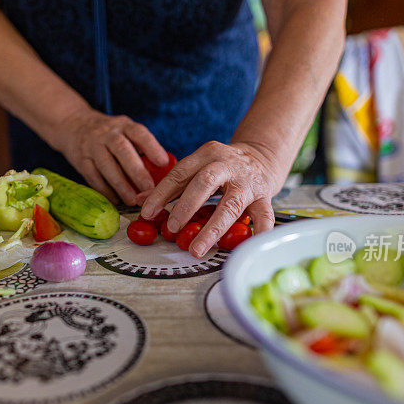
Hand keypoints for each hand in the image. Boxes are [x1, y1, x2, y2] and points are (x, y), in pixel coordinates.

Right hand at [57, 108, 167, 204]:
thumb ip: (142, 148)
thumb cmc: (109, 135)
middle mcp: (107, 134)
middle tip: (149, 189)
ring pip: (106, 165)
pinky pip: (92, 176)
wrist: (74, 124)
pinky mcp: (81, 160)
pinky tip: (116, 200)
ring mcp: (92, 146)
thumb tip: (165, 172)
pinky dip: (105, 190)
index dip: (151, 147)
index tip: (163, 163)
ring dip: (121, 185)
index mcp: (124, 126)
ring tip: (133, 200)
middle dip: (137, 171)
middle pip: (122, 150)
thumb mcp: (125, 132)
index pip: (139, 133)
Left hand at [139, 141, 285, 257]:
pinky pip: (264, 215)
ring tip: (197, 248)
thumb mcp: (197, 167)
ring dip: (212, 228)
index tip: (147, 213)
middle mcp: (228, 165)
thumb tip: (139, 201)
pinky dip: (259, 231)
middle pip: (204, 183)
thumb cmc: (222, 167)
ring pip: (231, 204)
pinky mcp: (264, 196)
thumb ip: (172, 184)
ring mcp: (248, 182)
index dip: (162, 193)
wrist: (261, 157)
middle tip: (171, 228)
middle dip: (186, 207)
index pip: (180, 173)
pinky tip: (248, 245)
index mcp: (207, 154)